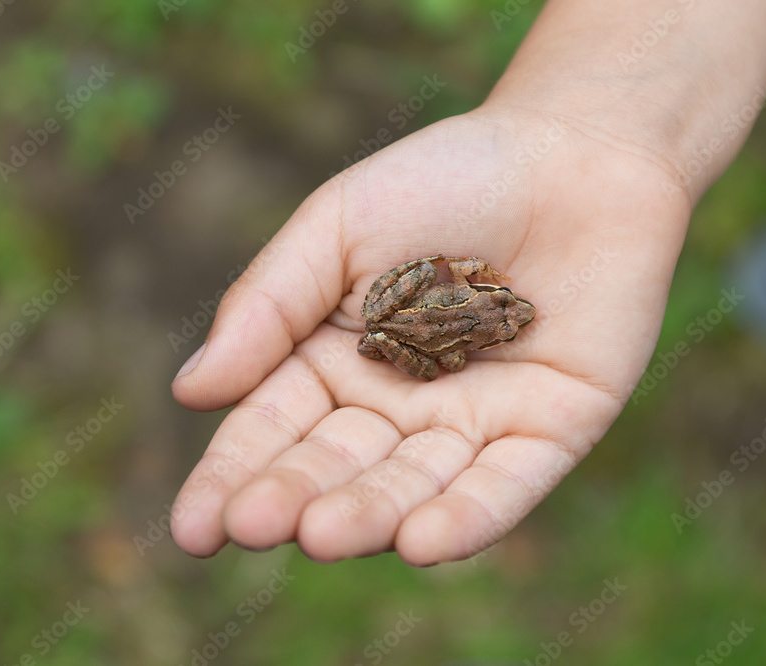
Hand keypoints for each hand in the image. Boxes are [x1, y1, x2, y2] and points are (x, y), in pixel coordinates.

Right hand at [169, 104, 690, 564]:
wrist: (574, 155)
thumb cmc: (446, 179)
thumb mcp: (338, 224)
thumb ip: (268, 305)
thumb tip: (190, 394)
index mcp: (336, 361)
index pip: (274, 431)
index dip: (232, 479)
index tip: (190, 529)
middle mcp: (400, 407)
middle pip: (340, 467)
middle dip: (296, 499)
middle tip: (257, 527)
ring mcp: (475, 424)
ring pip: (415, 486)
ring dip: (371, 516)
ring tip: (325, 534)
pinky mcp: (549, 431)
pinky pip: (506, 485)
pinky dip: (469, 517)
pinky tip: (422, 542)